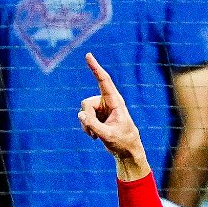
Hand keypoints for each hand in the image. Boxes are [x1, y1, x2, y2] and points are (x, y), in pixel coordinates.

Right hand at [77, 53, 149, 178]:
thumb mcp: (107, 135)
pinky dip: (86, 127)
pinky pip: (84, 117)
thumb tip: (80, 114)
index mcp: (116, 102)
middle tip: (93, 132)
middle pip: (87, 103)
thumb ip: (93, 125)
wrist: (127, 150)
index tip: (88, 56)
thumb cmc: (122, 141)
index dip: (95, 68)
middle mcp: (108, 102)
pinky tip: (94, 136)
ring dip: (86, 124)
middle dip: (87, 117)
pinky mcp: (97, 115)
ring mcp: (101, 108)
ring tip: (95, 135)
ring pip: (84, 111)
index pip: (104, 81)